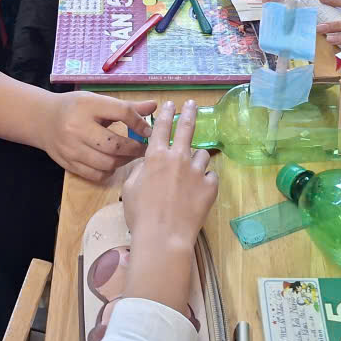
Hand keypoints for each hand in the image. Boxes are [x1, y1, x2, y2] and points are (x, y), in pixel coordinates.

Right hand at [43, 92, 154, 182]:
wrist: (43, 119)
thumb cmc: (76, 107)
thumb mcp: (98, 101)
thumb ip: (127, 107)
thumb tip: (154, 106)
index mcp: (88, 106)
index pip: (121, 113)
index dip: (139, 123)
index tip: (149, 130)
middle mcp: (77, 127)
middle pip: (114, 144)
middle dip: (134, 148)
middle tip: (144, 148)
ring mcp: (71, 148)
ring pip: (106, 163)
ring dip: (124, 161)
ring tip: (130, 155)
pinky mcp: (68, 163)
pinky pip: (96, 175)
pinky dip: (109, 171)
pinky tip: (113, 164)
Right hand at [121, 100, 218, 252]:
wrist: (164, 236)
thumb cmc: (141, 214)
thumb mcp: (130, 189)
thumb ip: (140, 171)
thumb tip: (148, 164)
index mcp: (155, 157)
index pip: (162, 128)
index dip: (166, 114)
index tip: (170, 104)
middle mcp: (178, 158)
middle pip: (187, 129)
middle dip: (189, 113)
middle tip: (192, 105)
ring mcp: (197, 171)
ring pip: (202, 155)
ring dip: (196, 159)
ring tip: (191, 170)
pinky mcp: (210, 186)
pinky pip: (210, 176)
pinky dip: (205, 180)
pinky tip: (199, 189)